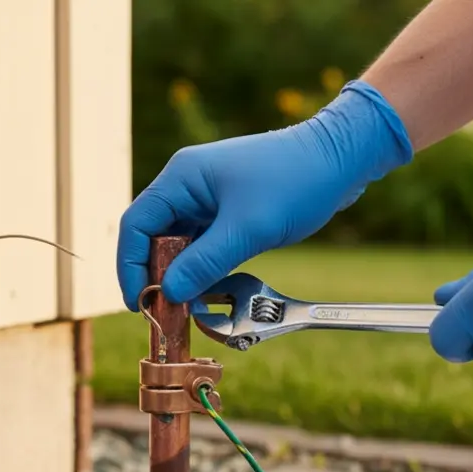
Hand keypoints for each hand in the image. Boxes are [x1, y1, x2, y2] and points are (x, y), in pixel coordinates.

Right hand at [116, 81, 412, 310]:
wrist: (341, 159)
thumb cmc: (296, 181)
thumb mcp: (249, 228)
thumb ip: (205, 262)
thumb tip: (169, 293)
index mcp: (182, 178)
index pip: (136, 225)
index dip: (130, 266)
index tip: (139, 302)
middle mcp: (188, 186)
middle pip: (152, 237)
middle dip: (155, 275)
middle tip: (163, 312)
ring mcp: (207, 198)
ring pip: (178, 244)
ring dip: (179, 275)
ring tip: (184, 307)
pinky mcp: (227, 211)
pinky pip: (202, 244)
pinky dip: (201, 268)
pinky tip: (207, 290)